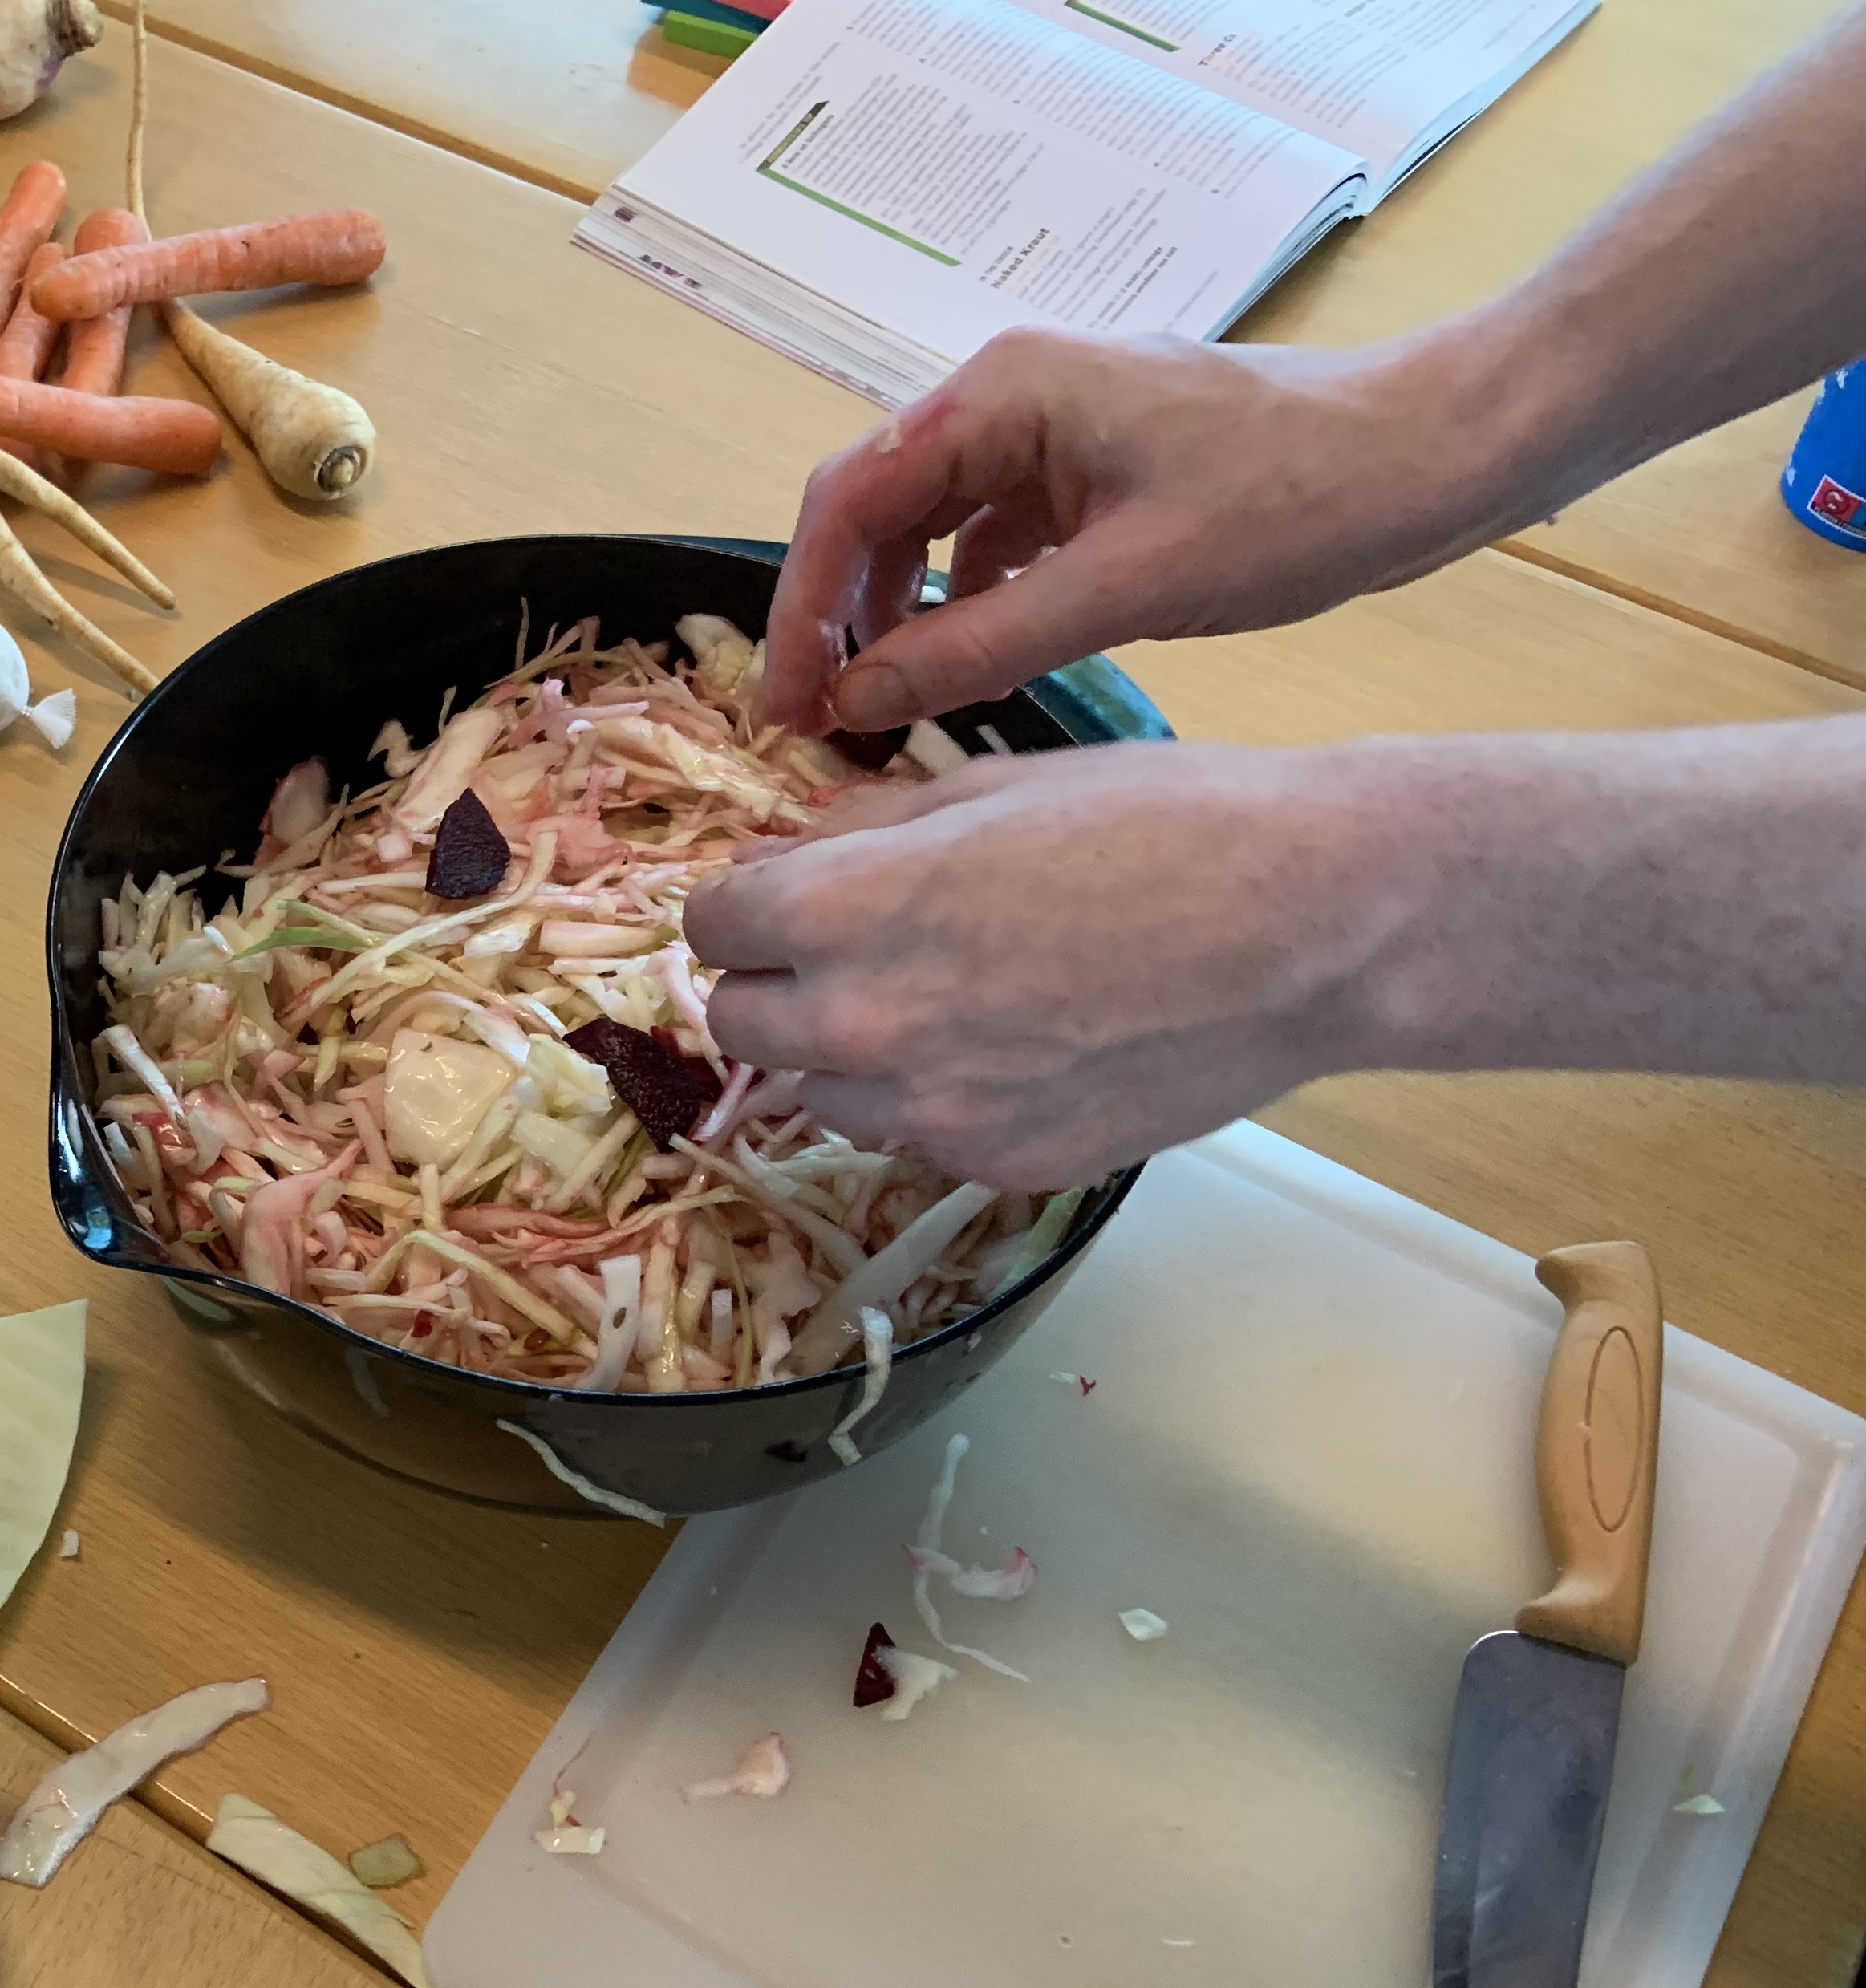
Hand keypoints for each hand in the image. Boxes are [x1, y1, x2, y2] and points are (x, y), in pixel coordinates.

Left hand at [684, 741, 1440, 1186]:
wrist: (1311, 925)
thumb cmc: (1164, 822)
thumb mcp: (991, 788)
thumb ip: (863, 833)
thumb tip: (781, 856)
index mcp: (847, 909)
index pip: (711, 922)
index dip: (747, 904)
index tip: (786, 898)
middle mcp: (866, 1021)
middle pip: (738, 1020)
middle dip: (778, 980)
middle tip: (852, 951)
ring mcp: (930, 1110)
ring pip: (820, 1092)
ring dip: (850, 1050)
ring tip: (947, 1001)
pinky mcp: (997, 1164)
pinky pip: (916, 1138)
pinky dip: (939, 1099)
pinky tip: (1019, 1050)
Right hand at [763, 329, 1545, 740]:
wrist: (1436, 455)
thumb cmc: (1297, 502)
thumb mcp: (1127, 589)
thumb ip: (981, 646)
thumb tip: (861, 700)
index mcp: (1004, 394)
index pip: (850, 500)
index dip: (803, 610)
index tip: (785, 707)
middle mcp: (1010, 396)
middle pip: (873, 510)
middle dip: (834, 618)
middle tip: (815, 725)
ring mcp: (1052, 431)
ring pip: (926, 530)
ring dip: (893, 618)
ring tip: (879, 711)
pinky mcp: (1091, 472)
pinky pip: (990, 542)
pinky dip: (962, 609)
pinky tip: (963, 674)